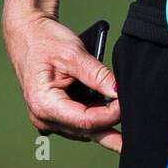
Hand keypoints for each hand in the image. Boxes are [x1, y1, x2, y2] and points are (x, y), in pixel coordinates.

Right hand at [2, 10, 121, 152]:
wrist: (28, 35)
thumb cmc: (45, 41)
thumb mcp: (73, 53)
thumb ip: (96, 75)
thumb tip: (118, 92)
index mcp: (44, 105)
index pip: (86, 121)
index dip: (111, 115)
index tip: (128, 102)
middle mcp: (44, 118)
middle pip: (86, 131)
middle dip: (112, 127)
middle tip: (139, 132)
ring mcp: (48, 119)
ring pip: (85, 130)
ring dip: (105, 125)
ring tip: (128, 118)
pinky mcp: (55, 114)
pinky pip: (79, 122)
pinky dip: (96, 118)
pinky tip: (112, 112)